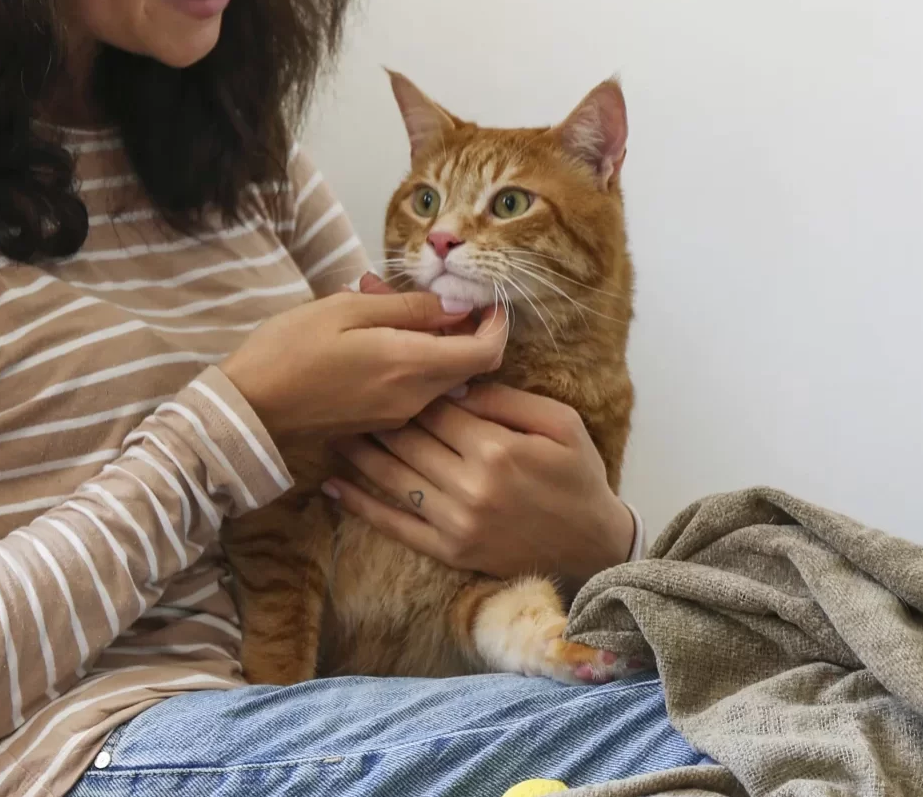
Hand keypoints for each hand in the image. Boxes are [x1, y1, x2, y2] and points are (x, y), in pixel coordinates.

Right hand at [221, 288, 506, 438]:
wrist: (249, 408)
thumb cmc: (290, 349)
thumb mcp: (346, 309)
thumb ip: (408, 308)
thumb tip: (456, 305)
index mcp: (411, 365)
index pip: (487, 353)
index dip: (497, 324)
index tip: (487, 301)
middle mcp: (415, 397)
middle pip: (467, 365)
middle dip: (459, 326)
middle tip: (425, 294)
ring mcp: (399, 415)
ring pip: (440, 375)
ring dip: (430, 341)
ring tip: (385, 307)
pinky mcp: (381, 422)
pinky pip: (415, 388)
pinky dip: (409, 360)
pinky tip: (372, 337)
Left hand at [326, 383, 636, 591]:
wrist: (593, 547)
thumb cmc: (579, 476)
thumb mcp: (560, 424)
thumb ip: (506, 400)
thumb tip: (455, 383)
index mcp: (497, 448)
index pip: (436, 410)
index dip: (409, 388)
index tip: (387, 370)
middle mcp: (470, 487)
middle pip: (408, 441)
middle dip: (376, 415)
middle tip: (344, 393)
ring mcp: (457, 523)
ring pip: (393, 479)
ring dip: (358, 453)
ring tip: (330, 428)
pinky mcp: (450, 552)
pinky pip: (396, 525)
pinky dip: (361, 505)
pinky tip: (333, 486)